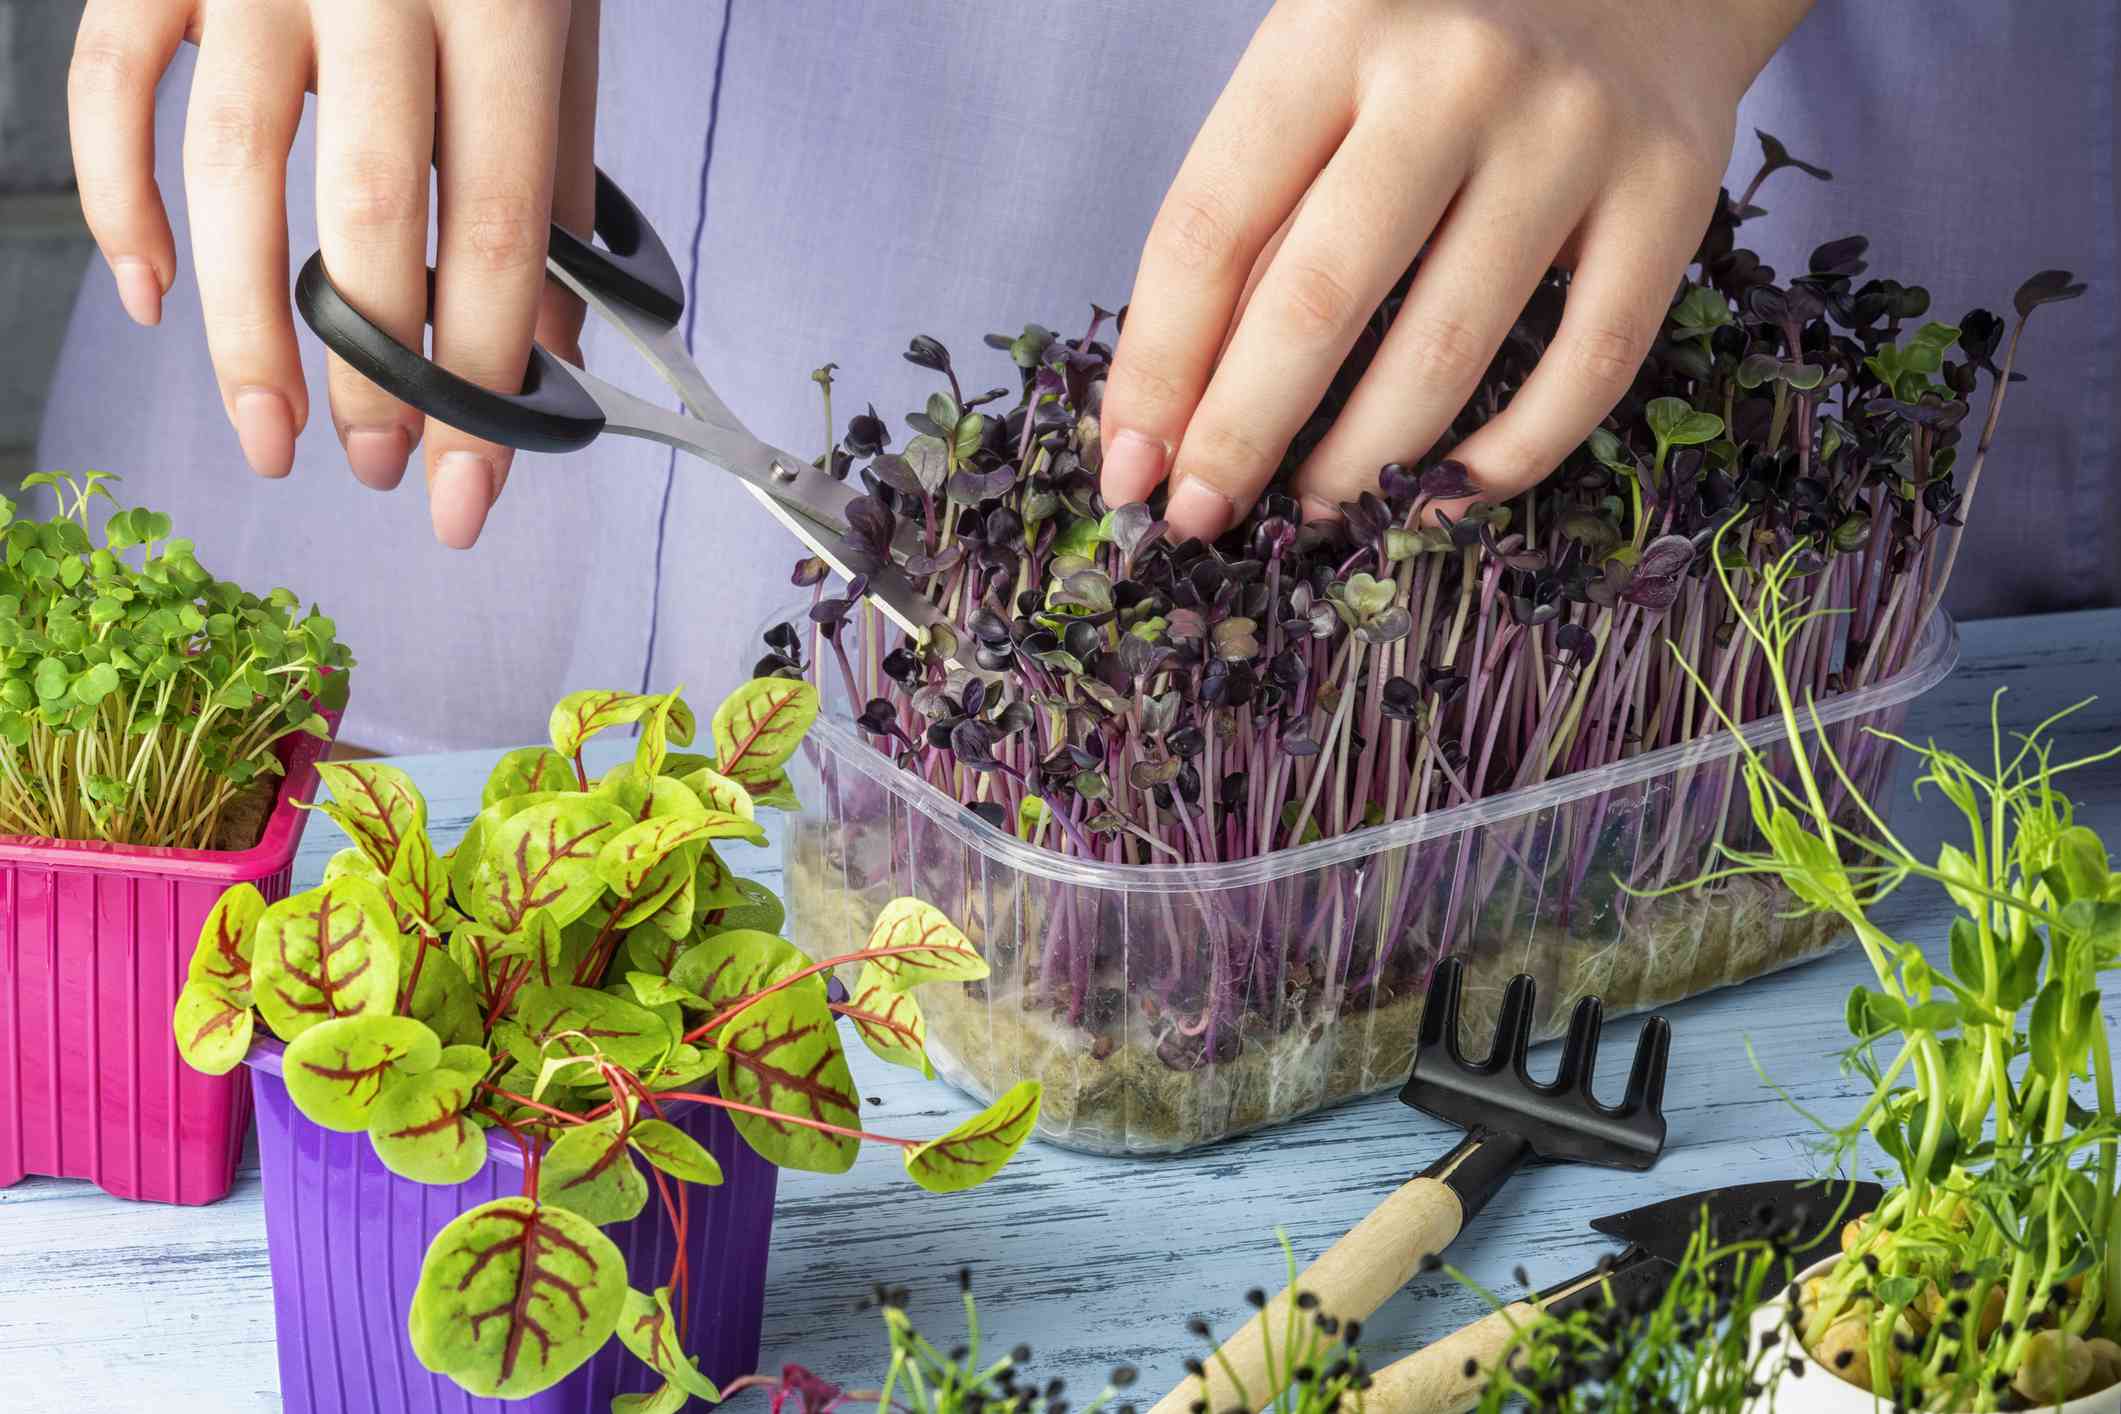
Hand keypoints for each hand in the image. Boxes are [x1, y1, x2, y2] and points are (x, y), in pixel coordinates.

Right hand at [68, 0, 600, 547]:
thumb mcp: (560, 24)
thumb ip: (561, 177)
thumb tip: (551, 352)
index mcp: (504, 3)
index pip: (502, 229)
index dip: (484, 381)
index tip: (469, 493)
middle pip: (369, 214)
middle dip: (373, 373)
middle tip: (378, 467)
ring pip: (235, 171)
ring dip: (246, 329)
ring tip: (273, 435)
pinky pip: (110, 88)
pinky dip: (121, 204)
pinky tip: (156, 298)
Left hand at [1100, 0, 1811, 539]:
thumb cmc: (1437, 43)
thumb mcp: (1323, 80)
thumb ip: (1260, 218)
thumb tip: (1173, 411)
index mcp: (1334, 28)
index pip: (1212, 227)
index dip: (1157, 367)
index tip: (1126, 466)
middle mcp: (1457, 73)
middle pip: (1318, 301)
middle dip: (1241, 436)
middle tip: (1201, 518)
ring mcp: (1573, 134)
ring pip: (1446, 350)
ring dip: (1361, 467)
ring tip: (1309, 514)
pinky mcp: (1671, 193)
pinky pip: (1585, 369)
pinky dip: (1505, 461)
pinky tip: (1438, 500)